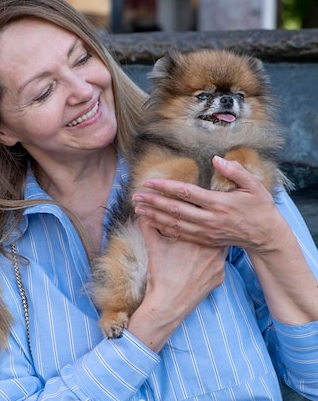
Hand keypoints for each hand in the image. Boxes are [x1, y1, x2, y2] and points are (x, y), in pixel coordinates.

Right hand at [127, 216, 226, 351]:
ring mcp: (219, 265)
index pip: (204, 218)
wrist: (167, 304)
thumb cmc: (160, 274)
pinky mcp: (220, 278)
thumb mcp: (153, 246)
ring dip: (213, 244)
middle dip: (210, 228)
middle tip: (203, 224)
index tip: (198, 211)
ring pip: (221, 247)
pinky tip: (202, 261)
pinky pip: (219, 264)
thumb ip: (148, 224)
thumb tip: (141, 210)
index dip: (201, 213)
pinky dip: (212, 261)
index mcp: (198, 237)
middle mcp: (213, 249)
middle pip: (216, 232)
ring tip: (202, 243)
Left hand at [132, 156, 281, 252]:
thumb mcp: (255, 186)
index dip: (165, 187)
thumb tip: (217, 159)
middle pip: (175, 210)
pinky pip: (181, 235)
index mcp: (219, 204)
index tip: (149, 182)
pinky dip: (165, 229)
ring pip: (175, 224)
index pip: (186, 193)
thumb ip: (236, 171)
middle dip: (153, 202)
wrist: (266, 236)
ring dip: (154, 216)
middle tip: (135, 196)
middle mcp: (210, 220)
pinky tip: (152, 223)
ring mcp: (207, 232)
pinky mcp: (206, 241)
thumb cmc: (260, 208)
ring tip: (138, 209)